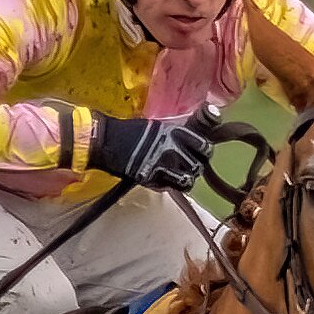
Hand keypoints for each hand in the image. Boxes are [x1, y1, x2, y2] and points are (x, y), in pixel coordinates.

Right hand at [88, 111, 218, 190]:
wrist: (108, 141)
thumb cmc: (131, 131)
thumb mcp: (159, 125)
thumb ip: (178, 131)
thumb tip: (193, 134)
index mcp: (176, 132)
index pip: (204, 145)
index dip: (204, 151)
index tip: (200, 151)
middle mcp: (173, 148)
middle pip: (200, 165)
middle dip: (196, 166)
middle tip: (188, 165)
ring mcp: (164, 165)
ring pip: (190, 180)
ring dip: (186, 179)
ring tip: (178, 175)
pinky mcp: (153, 179)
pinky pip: (173, 187)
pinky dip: (172, 186)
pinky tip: (166, 180)